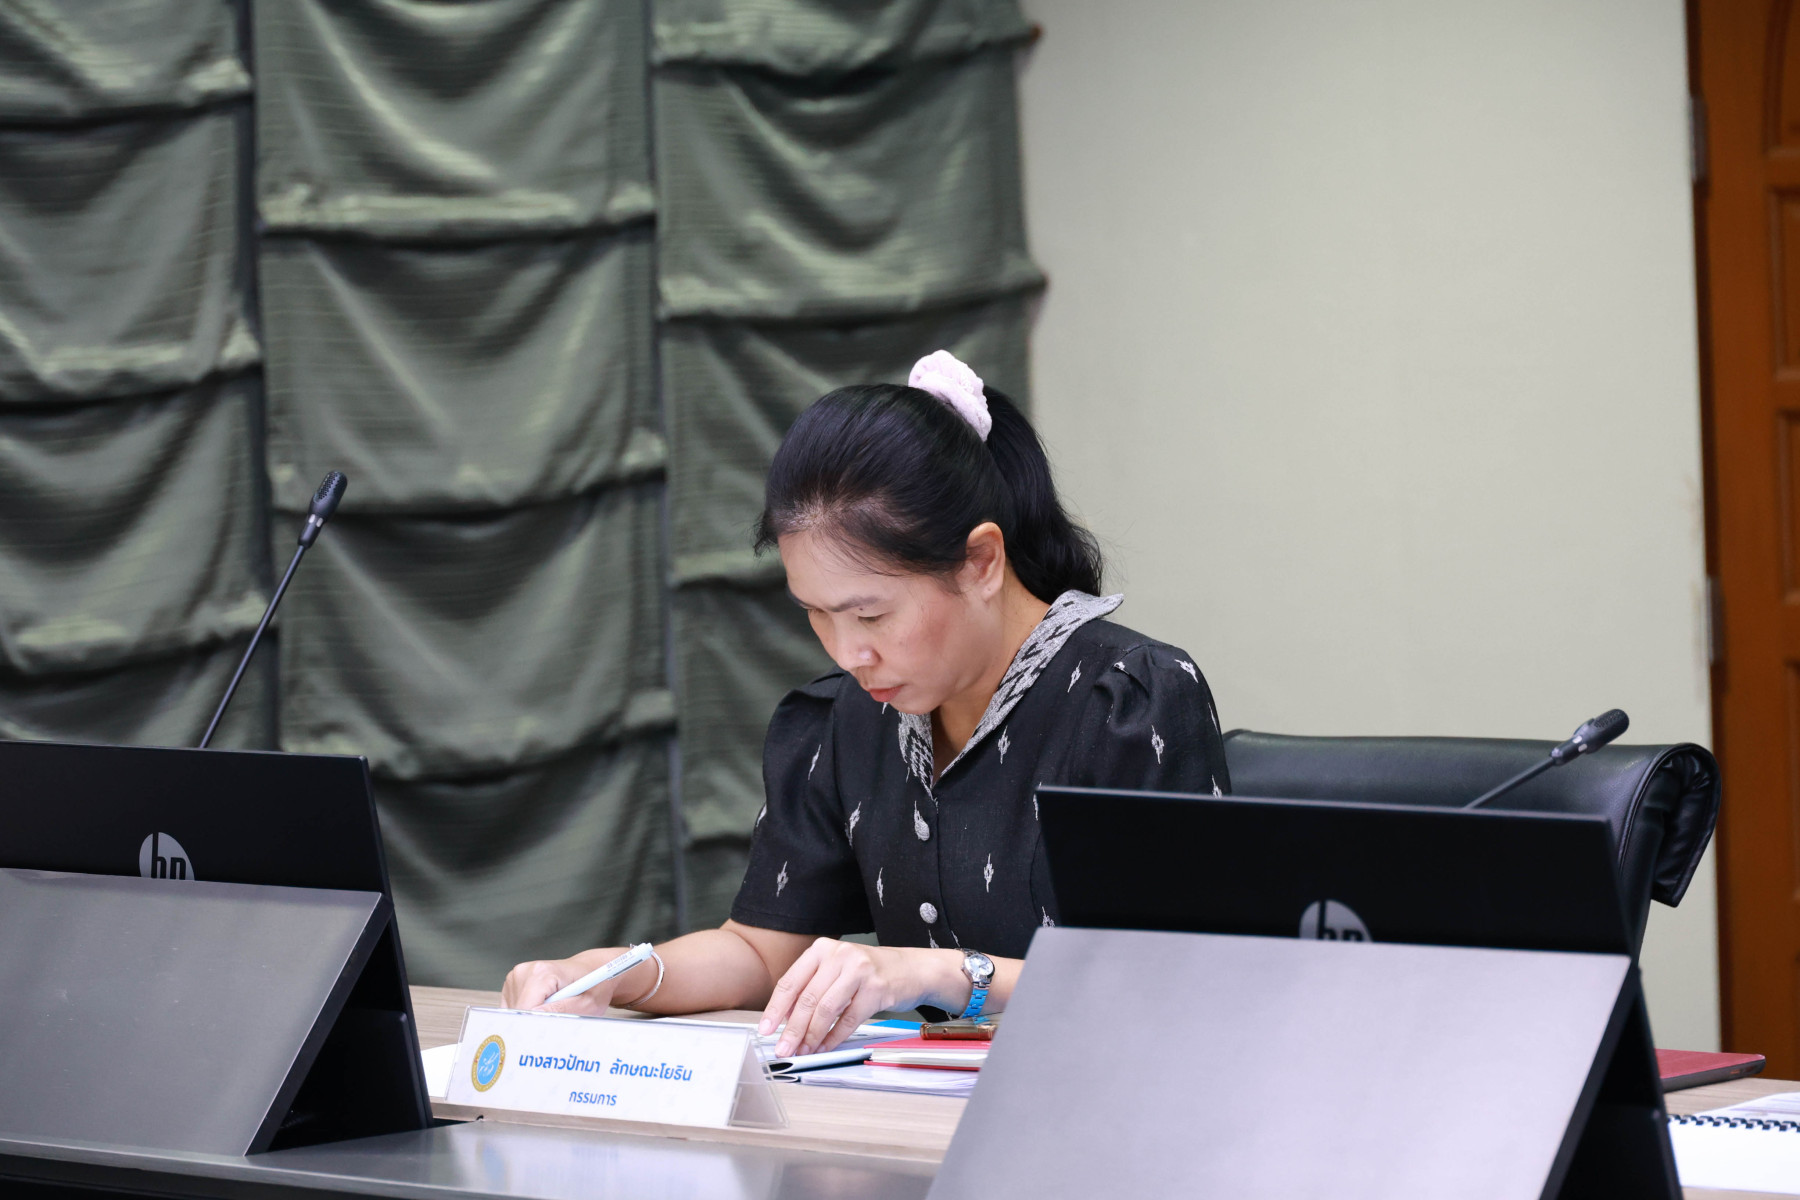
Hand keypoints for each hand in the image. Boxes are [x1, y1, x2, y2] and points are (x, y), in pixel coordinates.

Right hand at [502, 948, 633, 1015]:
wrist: (590, 971)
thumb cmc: (592, 986)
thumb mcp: (586, 1004)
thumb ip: (561, 1011)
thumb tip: (536, 1017)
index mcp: (542, 972)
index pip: (525, 1009)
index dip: (535, 1025)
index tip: (546, 1034)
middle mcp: (525, 972)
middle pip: (517, 1012)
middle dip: (534, 1022)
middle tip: (557, 1021)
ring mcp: (517, 977)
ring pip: (514, 1013)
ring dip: (531, 1018)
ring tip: (553, 1009)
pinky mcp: (513, 985)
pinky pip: (512, 1010)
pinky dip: (526, 1014)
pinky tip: (543, 1007)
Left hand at [759, 939, 958, 1056]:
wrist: (911, 969)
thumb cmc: (868, 972)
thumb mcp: (836, 970)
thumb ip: (811, 988)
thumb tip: (784, 1019)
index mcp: (822, 949)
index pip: (790, 981)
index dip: (776, 1009)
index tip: (766, 1029)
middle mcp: (839, 955)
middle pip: (807, 998)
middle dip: (792, 1029)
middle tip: (783, 1049)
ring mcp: (859, 971)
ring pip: (826, 1010)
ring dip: (812, 1036)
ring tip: (804, 1051)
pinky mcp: (876, 989)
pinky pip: (848, 1019)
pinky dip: (834, 1037)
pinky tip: (825, 1047)